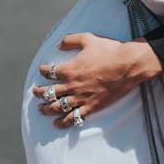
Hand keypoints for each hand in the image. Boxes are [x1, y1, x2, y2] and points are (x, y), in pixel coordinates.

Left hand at [32, 34, 163, 128]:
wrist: (128, 65)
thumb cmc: (109, 51)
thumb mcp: (87, 38)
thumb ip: (70, 40)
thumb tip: (58, 45)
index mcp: (69, 69)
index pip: (49, 72)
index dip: (43, 71)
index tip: (42, 70)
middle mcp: (72, 85)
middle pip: (49, 92)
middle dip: (39, 93)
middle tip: (35, 92)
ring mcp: (81, 98)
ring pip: (57, 107)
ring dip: (46, 109)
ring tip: (41, 109)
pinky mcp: (91, 107)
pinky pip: (74, 117)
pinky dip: (63, 122)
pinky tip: (57, 124)